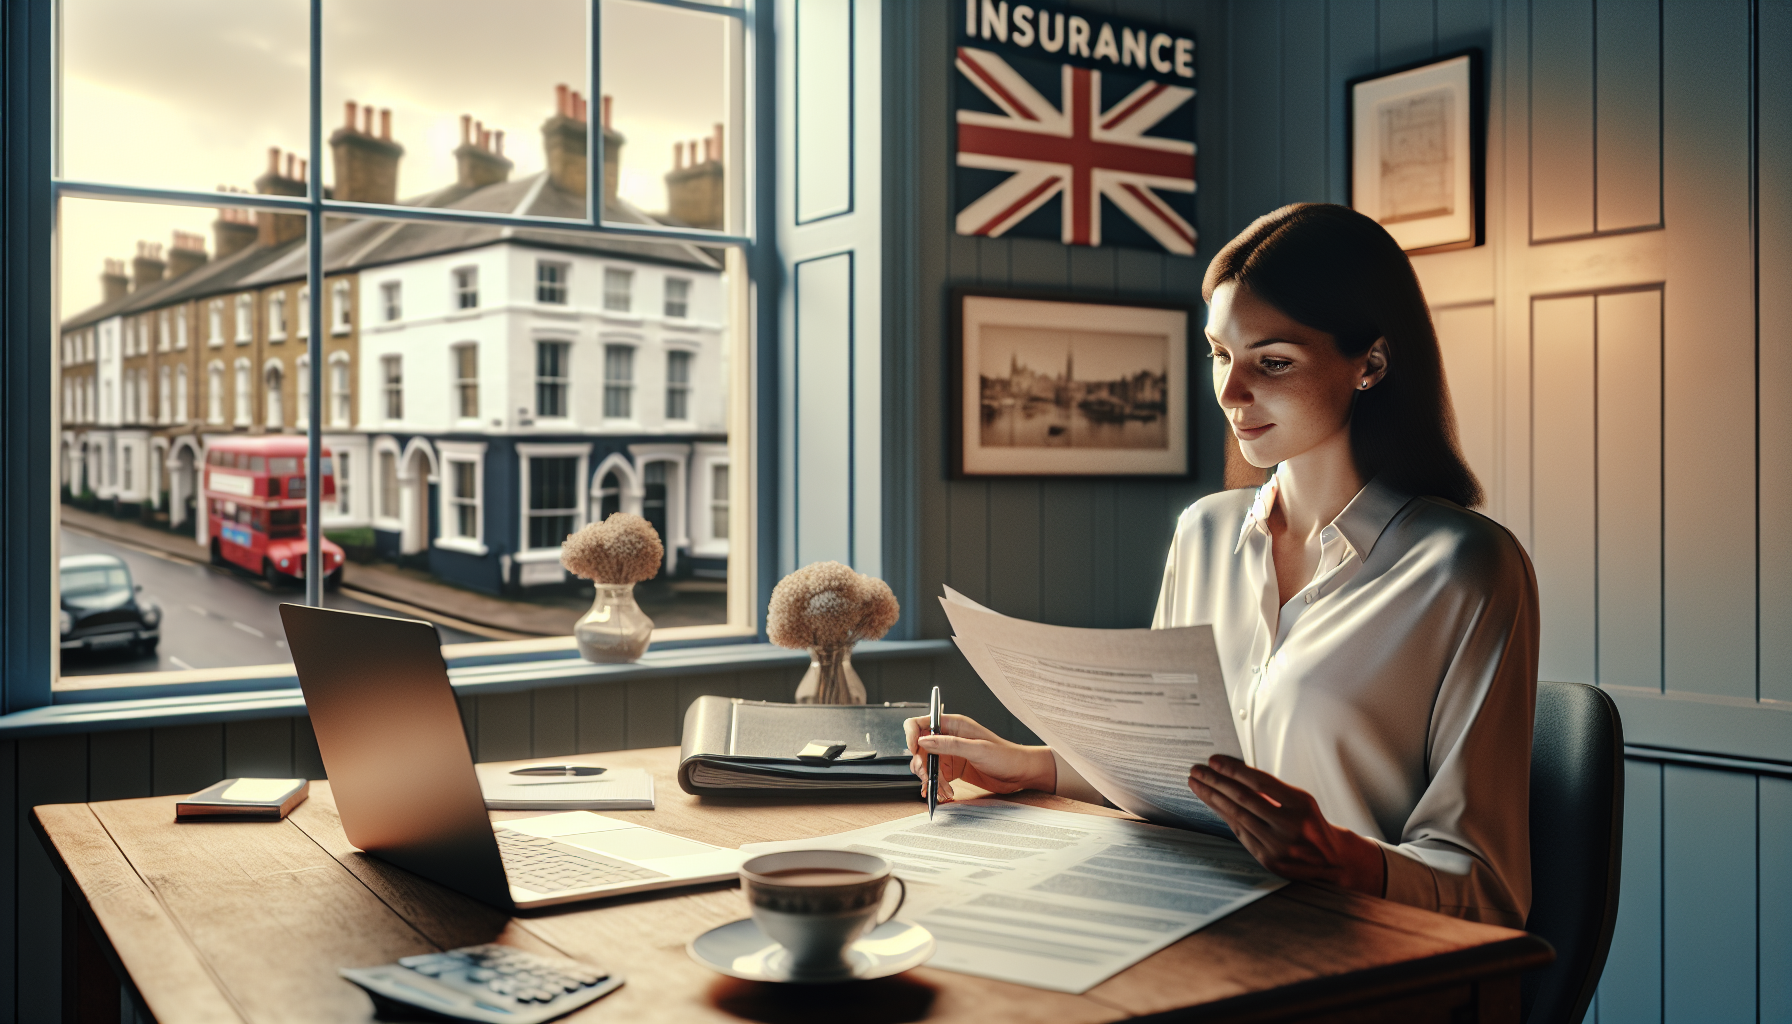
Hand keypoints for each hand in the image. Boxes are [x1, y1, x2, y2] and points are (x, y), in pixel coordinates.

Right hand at [904, 713, 1054, 803]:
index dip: (911, 735)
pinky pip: (935, 777)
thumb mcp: (978, 749)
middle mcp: (948, 738)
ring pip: (926, 766)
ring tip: (943, 791)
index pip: (920, 723)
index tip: (913, 750)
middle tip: (930, 779)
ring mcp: (949, 755)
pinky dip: (935, 787)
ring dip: (930, 780)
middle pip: (919, 749)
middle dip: (922, 765)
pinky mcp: (953, 770)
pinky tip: (942, 794)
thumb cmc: (1006, 756)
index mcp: (953, 725)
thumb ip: (950, 744)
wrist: (1020, 773)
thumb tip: (924, 740)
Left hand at [1187, 755, 1385, 895]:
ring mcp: (1278, 845)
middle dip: (1215, 782)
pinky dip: (1225, 816)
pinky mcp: (1269, 860)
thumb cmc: (1310, 823)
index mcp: (1300, 804)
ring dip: (1213, 798)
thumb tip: (1233, 773)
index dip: (1233, 770)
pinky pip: (1240, 833)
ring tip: (1197, 785)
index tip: (1213, 760)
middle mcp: (1290, 825)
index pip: (1259, 782)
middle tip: (1196, 770)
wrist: (1332, 860)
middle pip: (1243, 798)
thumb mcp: (1300, 800)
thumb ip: (1271, 790)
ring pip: (1237, 816)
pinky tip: (1212, 804)